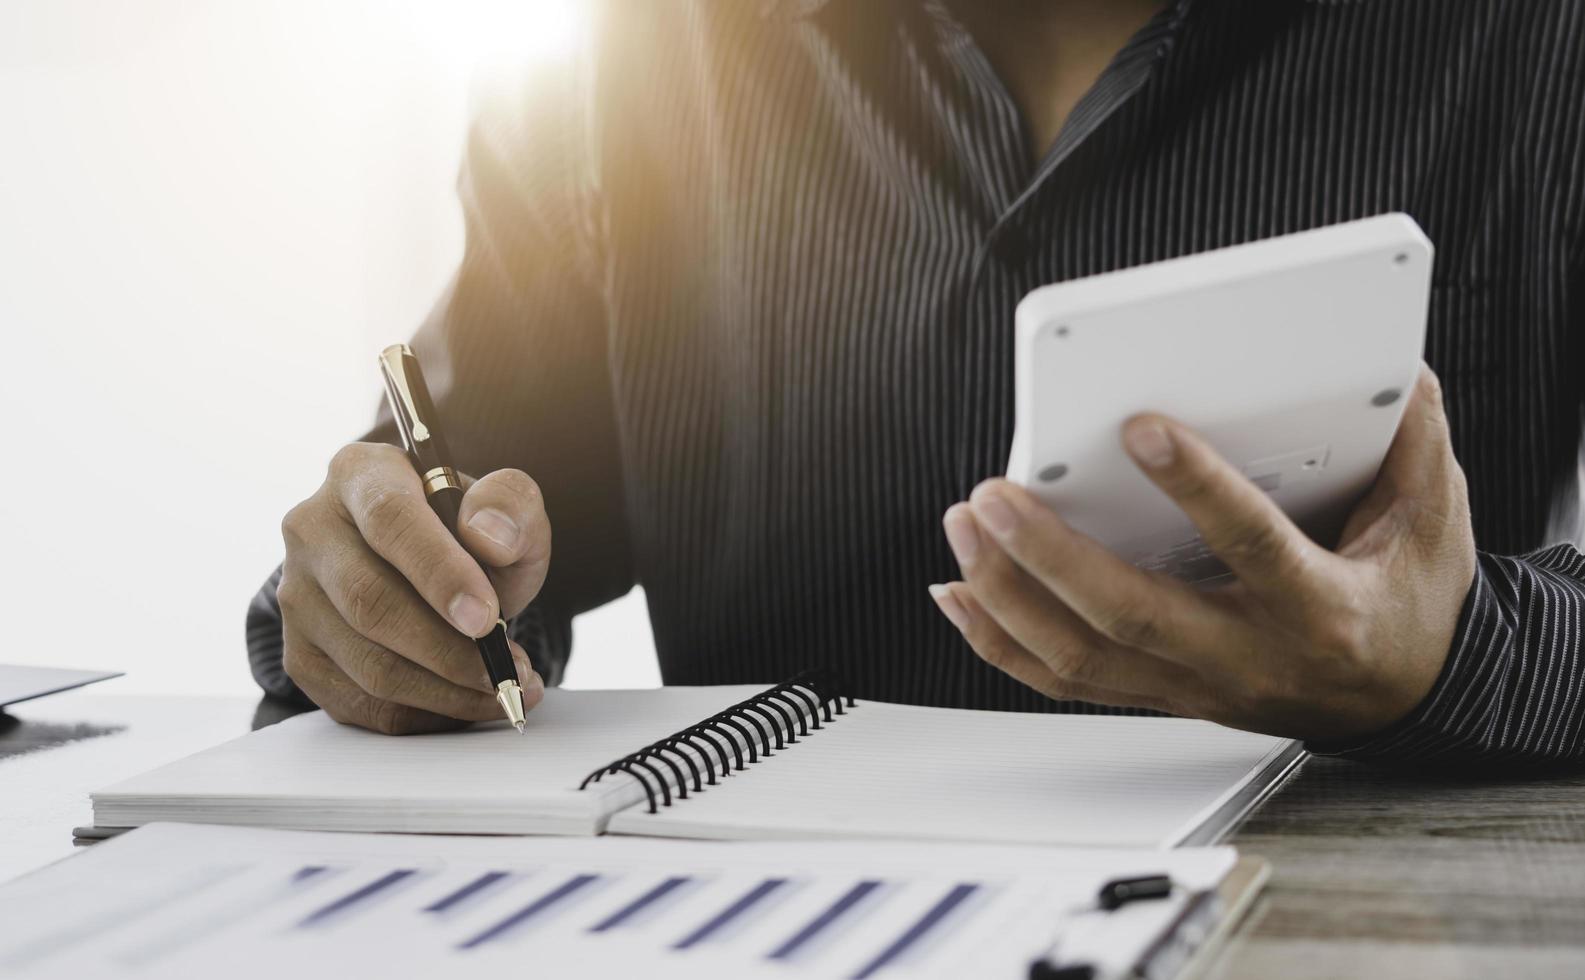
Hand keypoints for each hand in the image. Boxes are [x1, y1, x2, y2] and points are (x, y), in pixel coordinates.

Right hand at [277, 444, 550, 733]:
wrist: (430, 567)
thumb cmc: (468, 533)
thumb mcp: (504, 507)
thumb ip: (510, 505)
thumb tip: (490, 536)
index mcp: (360, 473)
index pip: (389, 519)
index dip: (438, 572)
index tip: (487, 617)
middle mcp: (312, 530)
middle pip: (370, 602)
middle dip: (449, 650)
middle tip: (509, 671)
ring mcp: (297, 596)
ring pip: (367, 664)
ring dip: (445, 691)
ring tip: (505, 689)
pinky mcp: (302, 654)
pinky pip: (360, 702)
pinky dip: (423, 715)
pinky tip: (468, 704)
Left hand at [932, 365, 1476, 741]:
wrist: (1403, 698)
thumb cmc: (1409, 603)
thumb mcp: (1433, 520)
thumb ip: (1413, 443)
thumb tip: (1396, 369)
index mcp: (1319, 608)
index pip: (1251, 546)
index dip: (1196, 488)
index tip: (1140, 426)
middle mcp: (1247, 656)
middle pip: (1130, 615)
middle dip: (1049, 555)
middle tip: (991, 494)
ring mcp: (1194, 685)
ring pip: (1082, 656)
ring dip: (1008, 593)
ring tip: (965, 525)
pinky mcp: (1161, 693)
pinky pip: (1066, 680)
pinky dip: (1001, 640)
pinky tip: (958, 593)